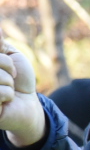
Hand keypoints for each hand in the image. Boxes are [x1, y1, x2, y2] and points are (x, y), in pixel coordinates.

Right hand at [0, 32, 46, 148]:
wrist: (28, 104)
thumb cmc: (18, 79)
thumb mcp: (10, 56)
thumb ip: (0, 45)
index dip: (3, 58)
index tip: (7, 60)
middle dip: (7, 65)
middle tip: (11, 76)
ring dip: (8, 82)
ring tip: (8, 89)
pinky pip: (0, 92)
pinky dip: (8, 95)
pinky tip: (6, 101)